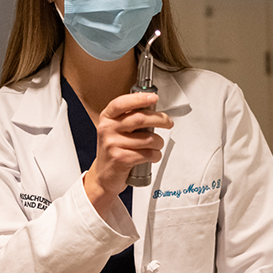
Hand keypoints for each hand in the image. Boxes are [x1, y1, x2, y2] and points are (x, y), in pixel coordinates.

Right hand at [83, 92, 172, 210]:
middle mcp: (107, 129)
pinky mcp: (120, 159)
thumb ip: (130, 117)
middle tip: (168, 122)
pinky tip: (153, 156)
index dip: (139, 99)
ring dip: (159, 142)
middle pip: (140, 119)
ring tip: (158, 145)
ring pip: (147, 139)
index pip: (122, 103)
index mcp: (107, 118)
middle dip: (160, 120)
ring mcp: (112, 144)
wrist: (104, 175)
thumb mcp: (116, 129)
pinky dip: (155, 155)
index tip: (154, 97)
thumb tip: (153, 107)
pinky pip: (146, 153)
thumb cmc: (114, 149)